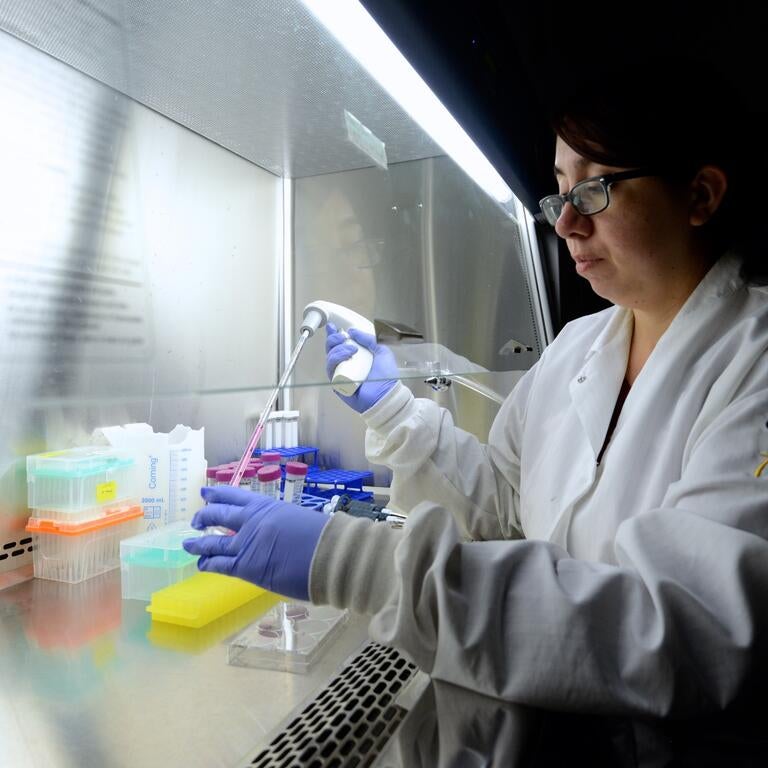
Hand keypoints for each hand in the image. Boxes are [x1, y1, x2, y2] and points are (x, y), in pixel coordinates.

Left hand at [182, 486, 328, 599]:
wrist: (328, 554)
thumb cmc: (322, 537)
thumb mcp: (296, 519)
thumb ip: (279, 524)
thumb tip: (275, 532)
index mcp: (266, 506)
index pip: (235, 495)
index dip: (217, 493)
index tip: (205, 492)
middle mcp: (251, 521)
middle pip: (218, 515)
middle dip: (204, 517)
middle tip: (195, 520)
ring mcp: (246, 544)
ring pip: (213, 542)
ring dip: (198, 544)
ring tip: (188, 544)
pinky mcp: (246, 567)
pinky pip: (220, 565)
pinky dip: (208, 564)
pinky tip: (202, 565)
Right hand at [325, 323, 397, 412]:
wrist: (386, 395)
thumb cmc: (386, 377)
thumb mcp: (382, 350)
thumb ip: (370, 339)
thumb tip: (353, 331)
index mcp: (356, 358)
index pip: (340, 345)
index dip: (334, 335)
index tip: (333, 327)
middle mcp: (346, 365)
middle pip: (331, 349)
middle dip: (334, 339)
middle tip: (343, 337)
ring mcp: (341, 375)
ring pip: (330, 357)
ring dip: (338, 349)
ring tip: (352, 349)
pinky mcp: (337, 384)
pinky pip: (331, 369)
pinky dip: (336, 359)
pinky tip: (347, 355)